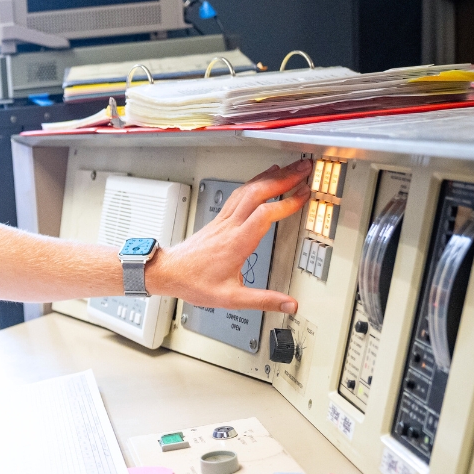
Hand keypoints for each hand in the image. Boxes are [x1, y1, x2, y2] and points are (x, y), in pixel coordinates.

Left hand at [149, 159, 311, 312]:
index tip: (304, 195)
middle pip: (257, 193)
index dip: (286, 203)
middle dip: (283, 178)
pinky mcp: (218, 220)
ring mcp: (223, 221)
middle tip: (303, 169)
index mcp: (236, 242)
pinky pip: (238, 194)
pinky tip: (262, 179)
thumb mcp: (230, 298)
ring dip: (270, 177)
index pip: (264, 214)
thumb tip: (289, 304)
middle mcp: (229, 226)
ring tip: (289, 168)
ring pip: (247, 190)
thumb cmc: (194, 283)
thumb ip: (262, 301)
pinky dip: (254, 183)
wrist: (168, 273)